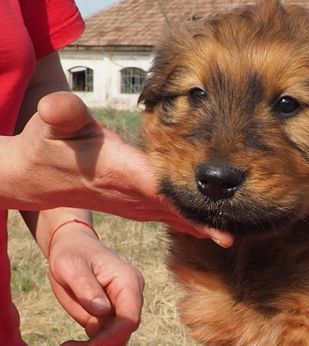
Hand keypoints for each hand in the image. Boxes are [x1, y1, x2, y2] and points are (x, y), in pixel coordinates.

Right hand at [8, 92, 231, 247]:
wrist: (35, 177)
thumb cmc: (50, 144)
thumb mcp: (52, 123)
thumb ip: (61, 113)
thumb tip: (57, 105)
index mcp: (119, 171)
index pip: (155, 186)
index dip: (179, 196)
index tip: (207, 208)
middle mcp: (131, 194)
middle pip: (173, 209)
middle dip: (202, 222)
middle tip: (233, 236)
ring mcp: (136, 205)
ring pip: (174, 218)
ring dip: (202, 228)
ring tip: (232, 237)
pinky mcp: (139, 208)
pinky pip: (170, 219)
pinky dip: (192, 225)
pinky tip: (214, 231)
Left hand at [46, 222, 144, 345]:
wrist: (71, 247)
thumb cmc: (71, 252)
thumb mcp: (71, 266)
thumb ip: (87, 287)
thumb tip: (102, 311)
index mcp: (128, 283)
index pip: (129, 318)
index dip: (112, 338)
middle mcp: (131, 298)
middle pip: (122, 335)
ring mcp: (121, 310)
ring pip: (113, 343)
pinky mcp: (109, 318)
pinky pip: (103, 341)